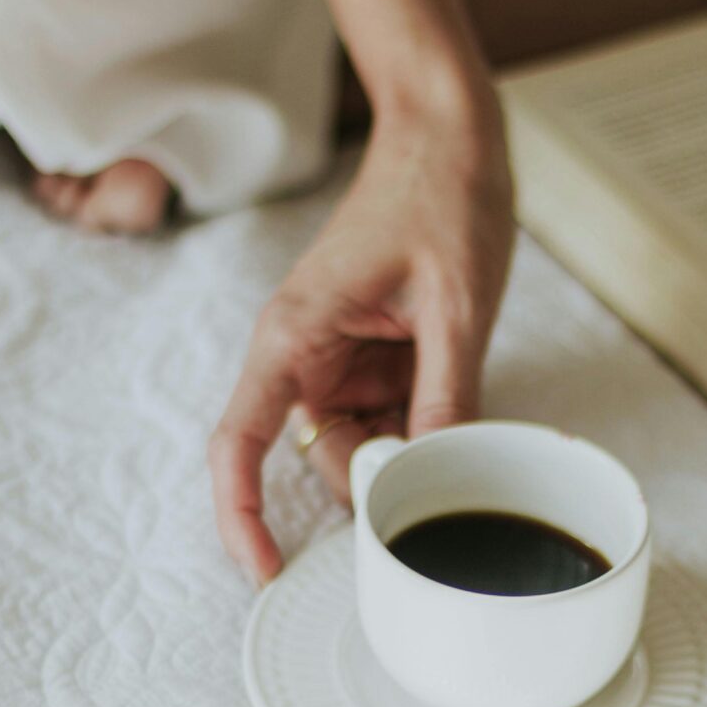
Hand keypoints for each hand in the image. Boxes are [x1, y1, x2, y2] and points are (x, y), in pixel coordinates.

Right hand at [209, 94, 515, 580]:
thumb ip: (443, 401)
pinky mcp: (375, 356)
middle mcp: (303, 353)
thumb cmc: (439, 198)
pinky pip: (393, 418)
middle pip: (321, 457)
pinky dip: (427, 429)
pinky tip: (469, 413)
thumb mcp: (454, 310)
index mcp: (293, 335)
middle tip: (446, 482)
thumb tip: (433, 482)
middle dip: (377, 480)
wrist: (452, 135)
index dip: (241, 515)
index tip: (264, 571)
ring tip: (468, 418)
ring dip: (412, 451)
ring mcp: (341, 357)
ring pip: (363, 444)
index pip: (237, 442)